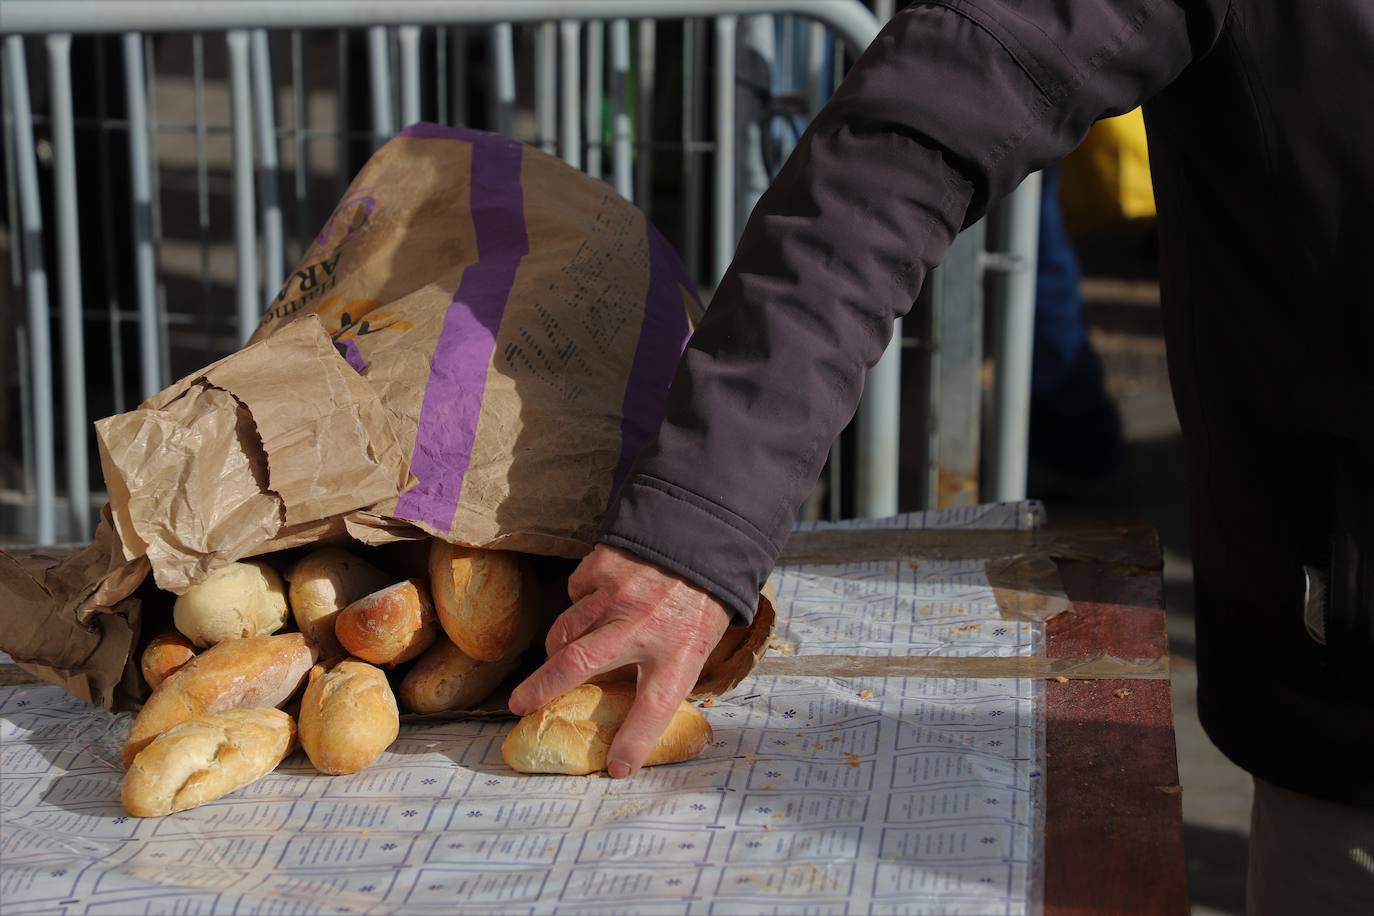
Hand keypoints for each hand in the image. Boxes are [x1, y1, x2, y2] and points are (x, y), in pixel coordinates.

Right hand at [508, 545, 730, 777]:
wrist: (706, 534)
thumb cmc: (703, 598)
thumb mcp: (699, 642)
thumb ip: (665, 670)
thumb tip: (625, 703)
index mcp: (680, 652)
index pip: (655, 708)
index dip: (633, 743)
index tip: (615, 768)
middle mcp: (644, 625)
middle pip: (578, 665)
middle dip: (542, 689)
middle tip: (521, 704)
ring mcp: (618, 594)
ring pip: (565, 629)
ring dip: (557, 647)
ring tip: (559, 655)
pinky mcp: (603, 567)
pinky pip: (574, 593)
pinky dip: (578, 603)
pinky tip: (596, 602)